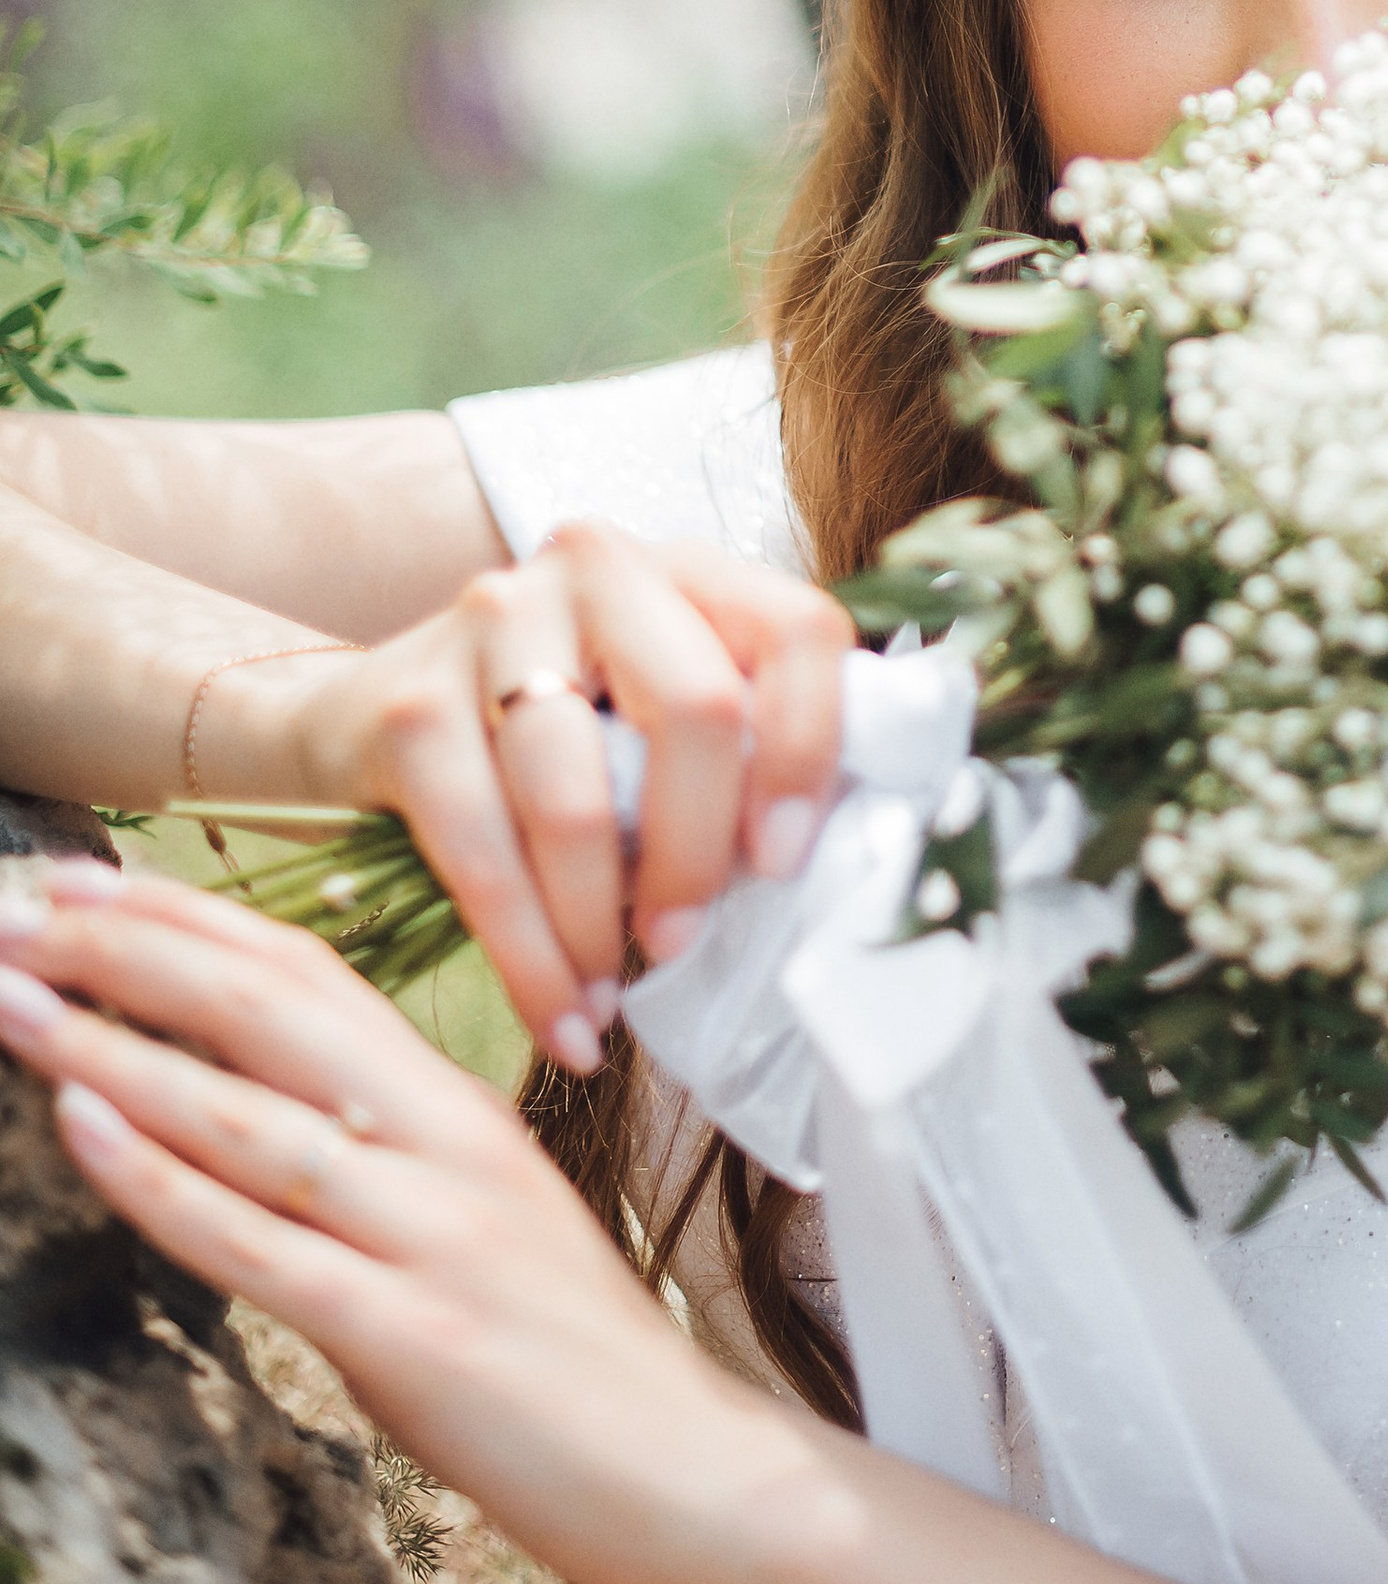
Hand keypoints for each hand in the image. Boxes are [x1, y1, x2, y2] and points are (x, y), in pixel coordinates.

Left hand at [0, 861, 810, 1583]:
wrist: (686, 1465)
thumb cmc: (571, 1353)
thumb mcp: (483, 1214)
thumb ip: (386, 1154)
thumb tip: (260, 1106)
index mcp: (457, 1106)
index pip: (311, 975)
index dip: (195, 922)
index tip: (92, 885)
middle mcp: (443, 1144)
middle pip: (272, 1013)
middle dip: (135, 954)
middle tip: (28, 909)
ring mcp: (428, 1233)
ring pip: (247, 1116)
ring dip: (113, 1051)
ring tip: (15, 999)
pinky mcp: (409, 1333)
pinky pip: (260, 1244)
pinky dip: (162, 1178)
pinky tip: (82, 1125)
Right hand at [236, 523, 849, 1067]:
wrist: (368, 712)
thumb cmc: (560, 734)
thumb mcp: (657, 712)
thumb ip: (740, 752)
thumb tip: (823, 880)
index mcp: (692, 570)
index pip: (797, 630)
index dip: (808, 750)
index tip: (784, 864)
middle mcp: (600, 567)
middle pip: (696, 709)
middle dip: (698, 855)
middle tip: (681, 945)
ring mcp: (497, 620)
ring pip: (575, 799)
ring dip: (598, 928)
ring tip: (610, 1001)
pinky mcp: (411, 702)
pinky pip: (480, 849)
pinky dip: (527, 957)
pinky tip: (560, 1016)